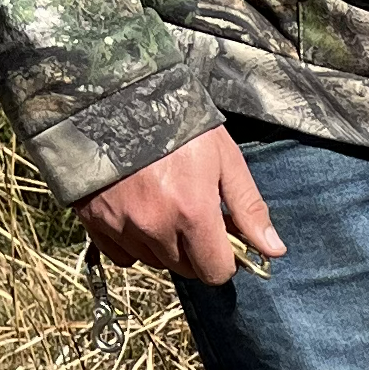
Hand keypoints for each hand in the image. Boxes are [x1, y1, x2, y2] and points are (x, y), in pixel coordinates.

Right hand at [75, 129, 282, 286]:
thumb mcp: (224, 158)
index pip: (215, 272)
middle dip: (196, 252)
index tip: (223, 238)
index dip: (225, 260)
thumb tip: (274, 250)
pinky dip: (133, 244)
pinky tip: (139, 215)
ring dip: (165, 247)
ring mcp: (122, 225)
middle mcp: (155, 226)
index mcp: (192, 214)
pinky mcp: (95, 220)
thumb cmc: (177, 124)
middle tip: (194, 216)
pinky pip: (122, 255)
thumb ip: (249, 207)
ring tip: (166, 208)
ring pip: (154, 261)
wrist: (115, 97)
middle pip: (186, 269)